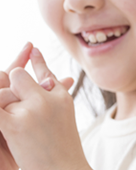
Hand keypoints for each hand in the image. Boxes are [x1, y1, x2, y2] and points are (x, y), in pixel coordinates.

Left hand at [0, 48, 89, 169]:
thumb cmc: (63, 152)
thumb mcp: (61, 120)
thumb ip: (54, 97)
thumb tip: (52, 78)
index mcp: (61, 98)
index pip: (43, 73)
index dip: (35, 61)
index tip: (31, 48)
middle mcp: (48, 100)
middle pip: (17, 78)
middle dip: (10, 86)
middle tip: (17, 102)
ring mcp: (32, 111)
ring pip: (3, 94)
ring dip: (2, 104)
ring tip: (19, 125)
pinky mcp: (14, 125)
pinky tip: (2, 112)